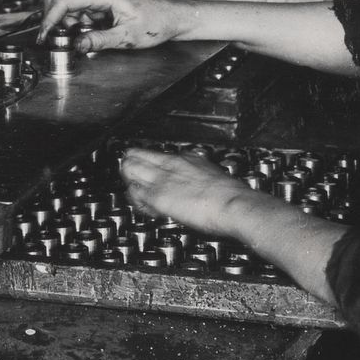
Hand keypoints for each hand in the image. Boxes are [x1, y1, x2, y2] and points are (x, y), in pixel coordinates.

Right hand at [39, 0, 196, 50]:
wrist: (172, 16)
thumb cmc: (156, 23)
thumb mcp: (128, 37)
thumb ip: (99, 40)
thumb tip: (76, 44)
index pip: (63, 0)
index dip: (49, 19)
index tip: (44, 36)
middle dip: (52, 17)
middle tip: (54, 38)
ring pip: (66, 1)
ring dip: (64, 20)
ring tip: (79, 36)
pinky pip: (78, 6)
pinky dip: (74, 20)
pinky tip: (87, 31)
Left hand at [119, 146, 250, 235]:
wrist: (233, 204)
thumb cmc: (229, 195)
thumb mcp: (211, 176)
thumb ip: (197, 177)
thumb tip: (193, 186)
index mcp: (184, 159)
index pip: (153, 155)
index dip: (145, 162)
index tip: (145, 169)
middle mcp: (169, 165)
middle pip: (135, 156)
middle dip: (129, 165)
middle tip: (129, 175)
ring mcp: (161, 179)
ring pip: (129, 170)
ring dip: (127, 179)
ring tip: (130, 189)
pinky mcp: (157, 196)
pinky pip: (134, 194)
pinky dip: (133, 199)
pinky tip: (138, 204)